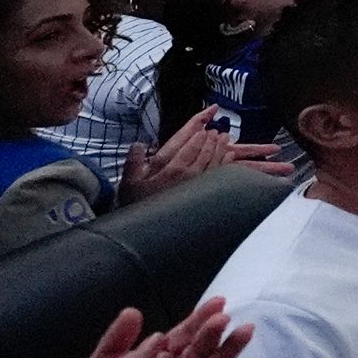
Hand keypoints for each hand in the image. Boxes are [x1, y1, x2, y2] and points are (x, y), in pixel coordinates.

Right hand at [121, 107, 238, 203]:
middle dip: (211, 138)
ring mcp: (198, 184)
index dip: (197, 132)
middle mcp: (187, 174)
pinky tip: (229, 156)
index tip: (203, 125)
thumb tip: (137, 144)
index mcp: (170, 168)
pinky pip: (219, 174)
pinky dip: (226, 162)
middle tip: (217, 130)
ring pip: (214, 160)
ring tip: (225, 138)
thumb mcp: (129, 184)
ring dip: (220, 147)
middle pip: (204, 150)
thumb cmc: (136, 206)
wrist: (145, 232)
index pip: (188, 144)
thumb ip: (133, 162)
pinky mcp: (204, 193)